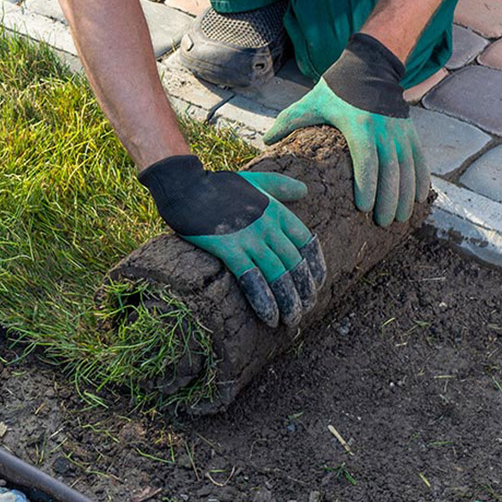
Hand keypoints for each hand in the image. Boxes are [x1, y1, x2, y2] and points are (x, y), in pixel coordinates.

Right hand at [139, 154, 326, 328]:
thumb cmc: (217, 185)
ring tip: (291, 321)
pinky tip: (269, 317)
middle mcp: (268, 225)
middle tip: (304, 311)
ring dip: (288, 302)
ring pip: (278, 275)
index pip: (307, 243)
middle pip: (294, 264)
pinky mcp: (228, 248)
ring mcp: (248, 237)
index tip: (316, 286)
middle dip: (303, 291)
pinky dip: (263, 300)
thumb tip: (304, 190)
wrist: (185, 187)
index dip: (314, 267)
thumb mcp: (255, 180)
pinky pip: (251, 279)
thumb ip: (280, 186)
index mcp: (277, 211)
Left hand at [264, 33, 429, 225]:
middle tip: (382, 223)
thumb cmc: (336, 89)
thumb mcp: (311, 102)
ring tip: (399, 218)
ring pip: (408, 168)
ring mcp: (400, 131)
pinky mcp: (410, 132)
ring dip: (406, 195)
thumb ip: (288, 122)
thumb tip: (265, 141)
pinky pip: (419, 159)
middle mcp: (384, 130)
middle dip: (388, 199)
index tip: (364, 208)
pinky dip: (421, 180)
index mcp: (359, 125)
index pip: (366, 160)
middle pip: (391, 170)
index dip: (367, 185)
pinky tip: (419, 199)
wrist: (370, 67)